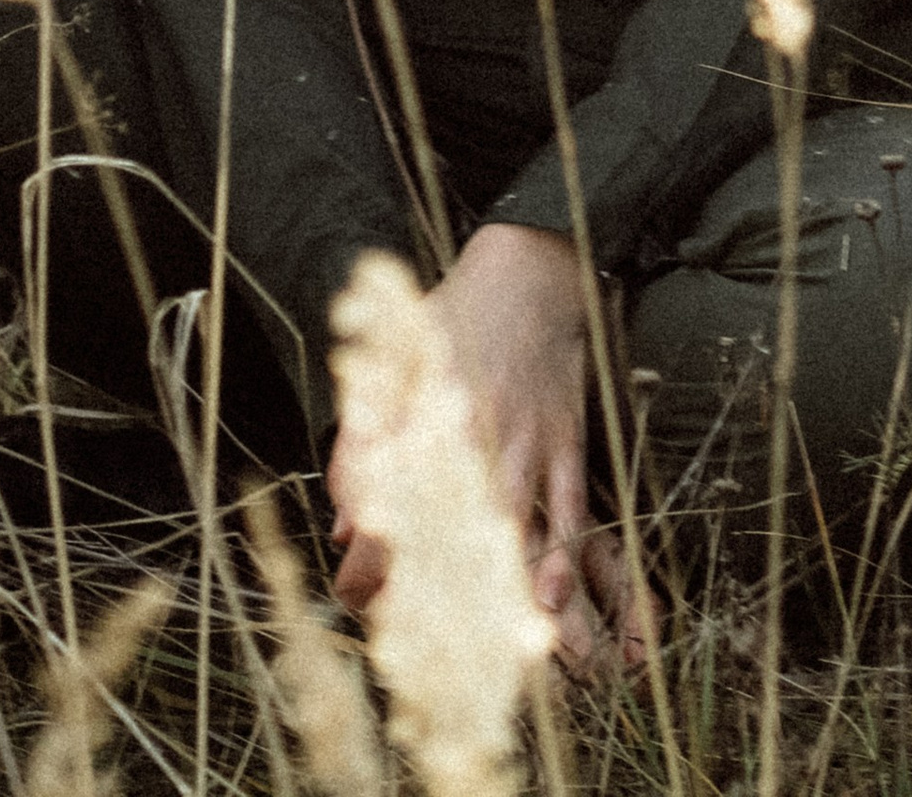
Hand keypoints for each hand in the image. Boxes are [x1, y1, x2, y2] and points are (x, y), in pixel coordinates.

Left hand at [326, 224, 642, 676]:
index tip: (352, 595)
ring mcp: (527, 439)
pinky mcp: (567, 438)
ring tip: (482, 642)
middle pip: (448, 530)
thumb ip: (362, 442)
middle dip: (428, 593)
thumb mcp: (393, 365)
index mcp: (422, 416)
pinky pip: (568, 506)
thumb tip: (344, 525)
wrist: (530, 269)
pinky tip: (549, 597)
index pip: (387, 504)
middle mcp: (473, 435)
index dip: (367, 562)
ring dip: (496, 588)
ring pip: (510, 528)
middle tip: (413, 640)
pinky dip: (560, 554)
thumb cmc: (454, 318)